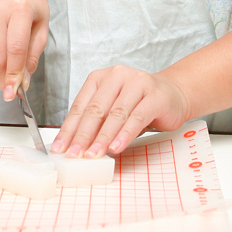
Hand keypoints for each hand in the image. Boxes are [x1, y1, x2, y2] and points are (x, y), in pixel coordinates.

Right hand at [0, 0, 48, 98]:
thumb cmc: (29, 4)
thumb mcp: (42, 25)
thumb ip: (34, 54)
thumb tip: (23, 80)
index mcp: (19, 8)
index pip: (15, 48)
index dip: (15, 73)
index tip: (14, 91)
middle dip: (4, 79)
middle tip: (11, 88)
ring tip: (10, 61)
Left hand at [50, 65, 189, 157]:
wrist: (172, 93)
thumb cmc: (138, 103)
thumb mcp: (113, 108)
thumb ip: (97, 122)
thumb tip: (75, 146)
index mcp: (101, 77)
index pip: (81, 105)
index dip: (69, 128)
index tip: (60, 148)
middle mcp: (117, 76)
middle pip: (96, 109)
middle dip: (83, 135)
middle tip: (74, 154)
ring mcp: (137, 83)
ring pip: (115, 113)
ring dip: (103, 137)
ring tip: (93, 155)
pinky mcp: (154, 95)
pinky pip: (137, 117)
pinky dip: (125, 134)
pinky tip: (116, 147)